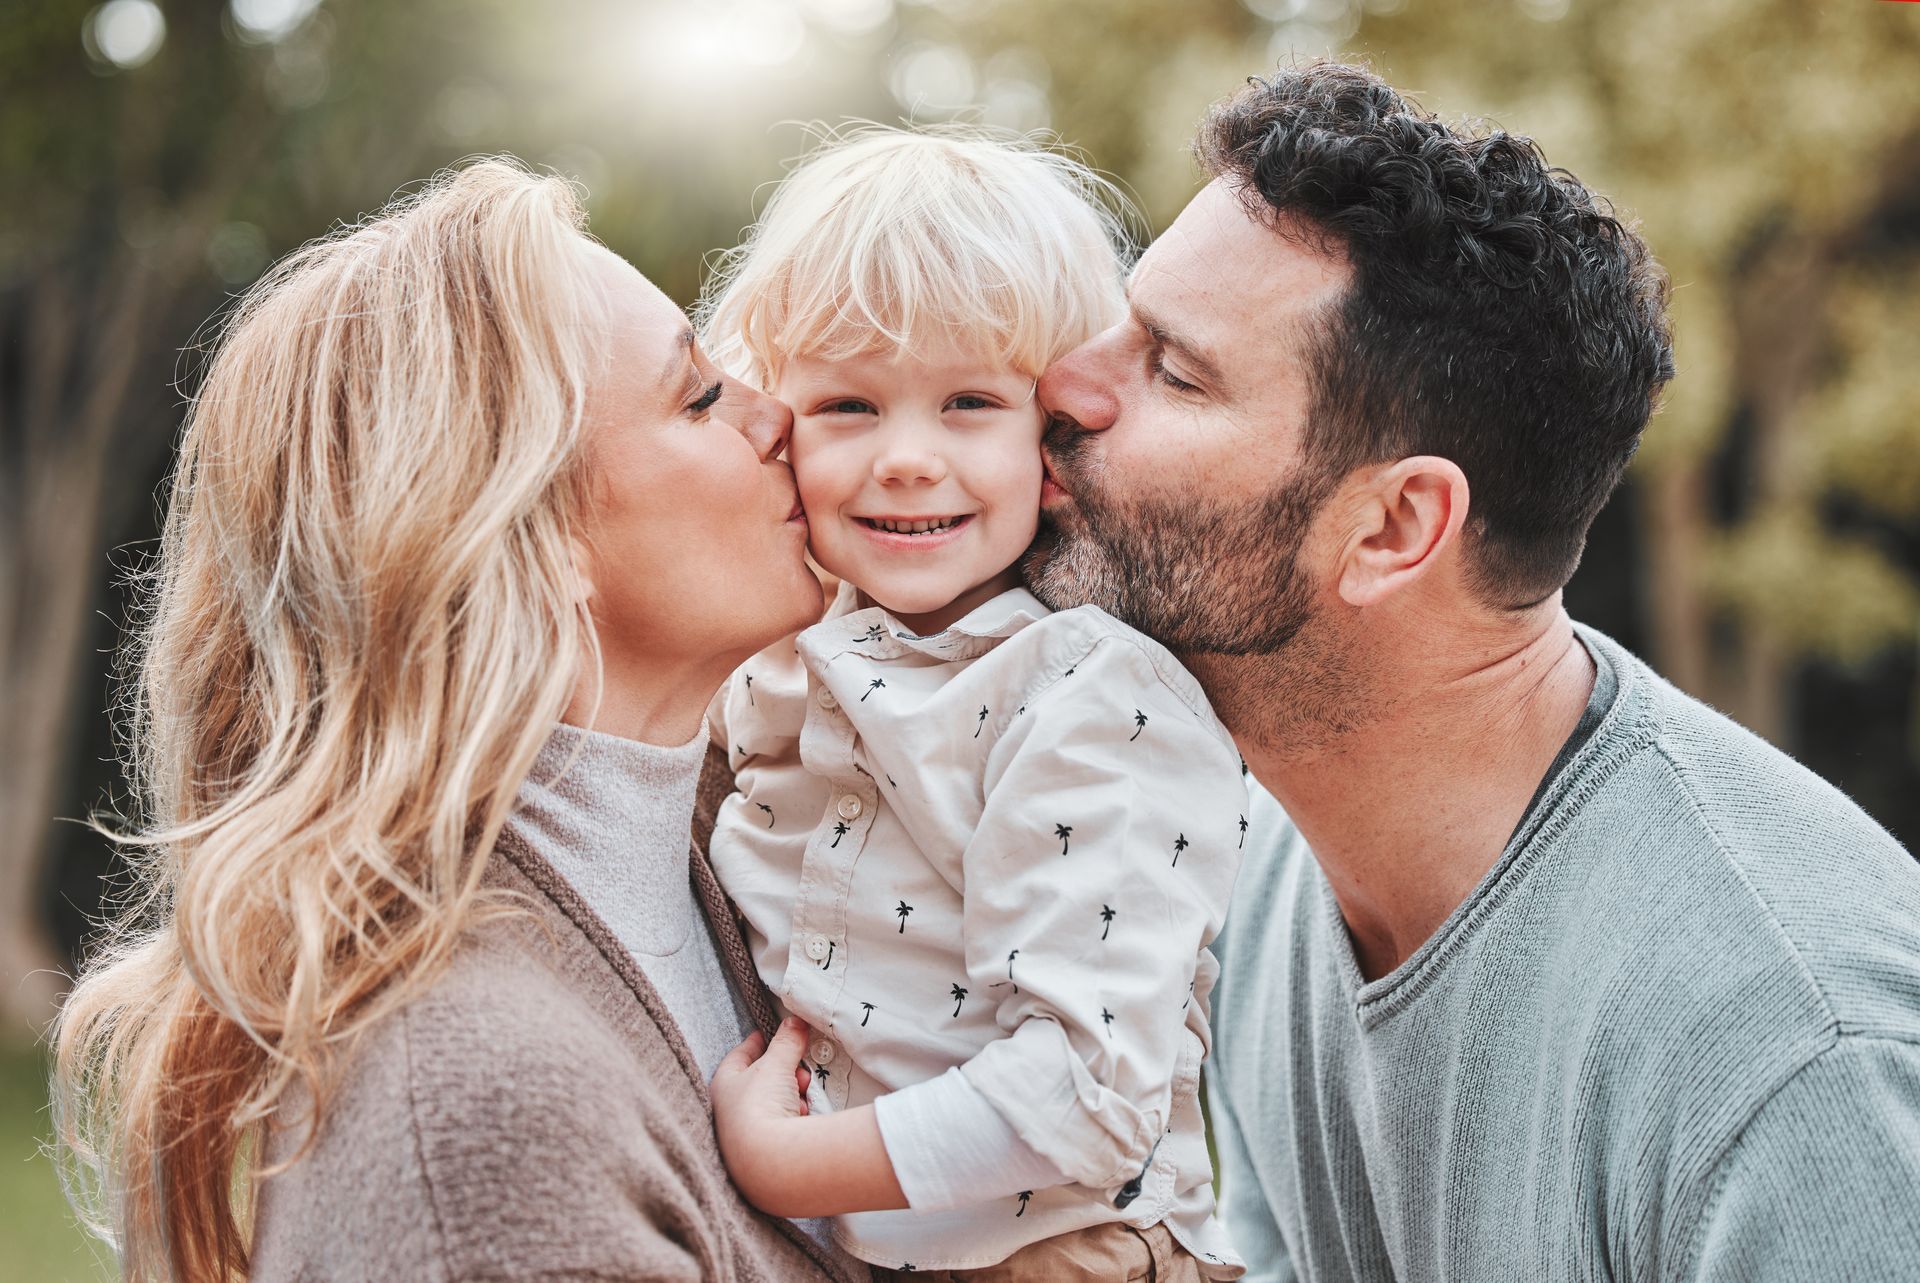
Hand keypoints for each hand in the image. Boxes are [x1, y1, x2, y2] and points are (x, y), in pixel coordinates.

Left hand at [711, 1017, 812, 1210]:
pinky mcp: (762, 1153)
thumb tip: (794, 1022)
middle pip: (760, 1081)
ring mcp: (744, 1134)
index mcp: (723, 1085)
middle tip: (799, 1071)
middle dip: (784, 1073)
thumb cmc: (759, 1108)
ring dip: (790, 1097)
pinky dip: (793, 1118)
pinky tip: (801, 1117)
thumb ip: (787, 1041)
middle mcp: (728, 1111)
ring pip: (773, 1105)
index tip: (769, 1034)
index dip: (757, 1043)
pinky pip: (781, 1126)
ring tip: (801, 1097)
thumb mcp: (776, 1064)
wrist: (768, 1162)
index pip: (739, 1056)